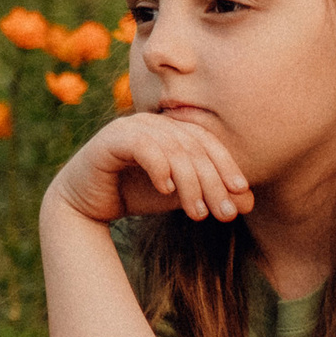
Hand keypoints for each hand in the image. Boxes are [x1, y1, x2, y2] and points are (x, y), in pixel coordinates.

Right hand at [47, 110, 253, 228]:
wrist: (86, 205)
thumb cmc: (135, 195)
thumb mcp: (180, 197)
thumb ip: (209, 194)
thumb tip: (249, 202)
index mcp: (170, 129)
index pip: (206, 141)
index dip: (227, 165)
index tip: (242, 193)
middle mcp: (153, 122)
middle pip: (192, 146)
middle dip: (212, 181)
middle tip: (225, 213)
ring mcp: (131, 127)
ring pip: (172, 149)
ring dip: (190, 183)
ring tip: (198, 214)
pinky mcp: (111, 139)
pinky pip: (143, 146)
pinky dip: (159, 167)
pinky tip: (166, 191)